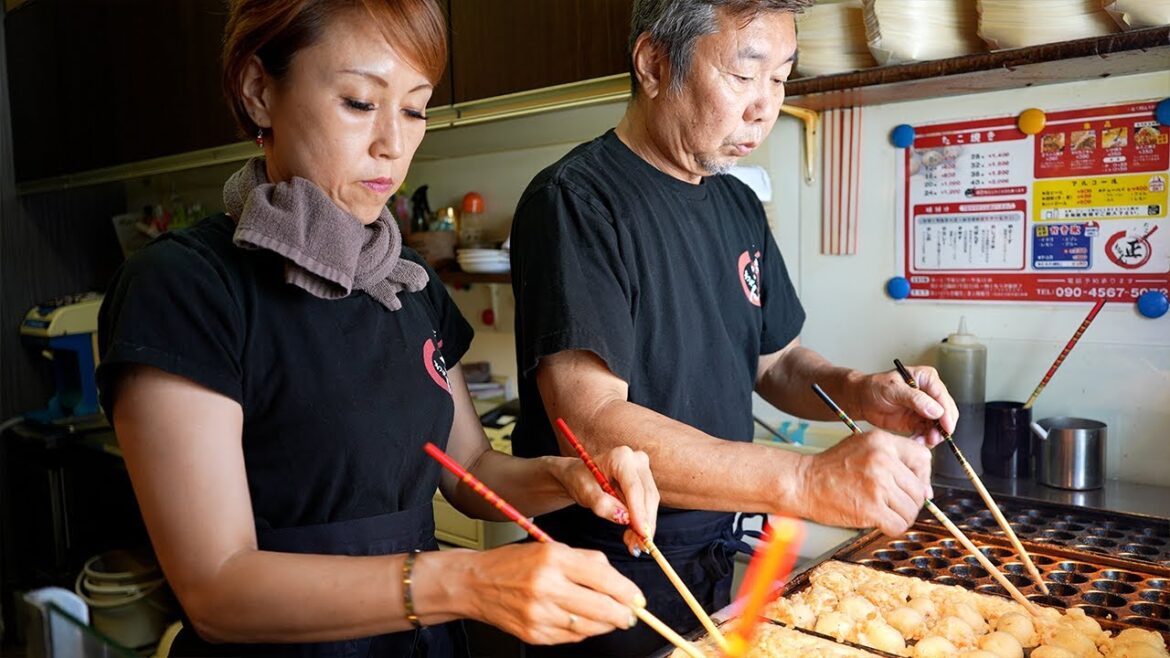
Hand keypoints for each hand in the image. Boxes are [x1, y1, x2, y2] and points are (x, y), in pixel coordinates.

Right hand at [462, 542, 644, 644]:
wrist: (475, 584)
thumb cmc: (513, 564)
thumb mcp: (550, 549)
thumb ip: (586, 561)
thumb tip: (618, 581)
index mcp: (553, 559)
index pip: (603, 577)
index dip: (627, 591)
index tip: (637, 598)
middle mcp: (546, 587)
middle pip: (601, 607)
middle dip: (623, 614)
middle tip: (631, 613)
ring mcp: (540, 614)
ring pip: (590, 626)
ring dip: (607, 624)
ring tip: (612, 617)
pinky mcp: (535, 634)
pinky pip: (572, 637)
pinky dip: (584, 631)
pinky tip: (585, 622)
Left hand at [555, 446, 659, 556]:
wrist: (580, 475)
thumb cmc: (580, 480)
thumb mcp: (585, 493)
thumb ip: (602, 505)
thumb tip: (624, 518)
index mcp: (621, 457)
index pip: (634, 488)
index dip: (639, 513)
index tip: (641, 534)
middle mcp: (636, 460)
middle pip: (647, 496)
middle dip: (643, 523)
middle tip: (637, 547)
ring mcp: (643, 470)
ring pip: (650, 502)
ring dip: (643, 525)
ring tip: (632, 544)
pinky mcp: (645, 481)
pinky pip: (647, 504)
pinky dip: (641, 522)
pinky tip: (633, 536)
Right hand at [794, 430, 932, 535]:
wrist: (802, 482)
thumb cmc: (829, 468)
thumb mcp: (863, 448)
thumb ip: (894, 461)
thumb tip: (925, 490)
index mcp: (882, 441)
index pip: (923, 458)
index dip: (922, 475)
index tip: (912, 484)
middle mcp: (883, 460)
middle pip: (919, 489)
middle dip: (911, 501)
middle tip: (894, 503)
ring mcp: (878, 485)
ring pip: (911, 509)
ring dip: (901, 516)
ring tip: (884, 512)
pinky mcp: (871, 509)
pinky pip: (899, 525)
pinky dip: (892, 527)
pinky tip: (880, 521)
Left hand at [854, 365, 957, 446]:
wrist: (862, 399)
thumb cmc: (874, 387)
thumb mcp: (892, 389)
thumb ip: (915, 398)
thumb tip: (936, 410)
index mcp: (927, 379)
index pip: (943, 397)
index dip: (947, 414)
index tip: (946, 428)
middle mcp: (930, 393)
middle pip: (946, 413)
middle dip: (941, 428)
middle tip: (932, 439)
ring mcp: (926, 409)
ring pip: (939, 426)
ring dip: (933, 436)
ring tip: (920, 442)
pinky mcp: (918, 421)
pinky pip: (927, 433)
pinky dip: (924, 440)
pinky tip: (915, 442)